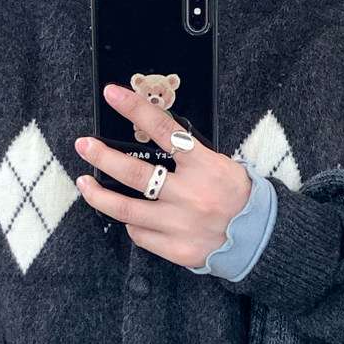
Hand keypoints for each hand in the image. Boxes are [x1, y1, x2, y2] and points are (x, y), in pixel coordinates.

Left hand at [74, 84, 252, 267]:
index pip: (163, 130)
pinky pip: (139, 235)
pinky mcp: (176, 249)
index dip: (135, 109)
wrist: (259, 237)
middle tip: (84, 145)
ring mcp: (180, 225)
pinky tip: (124, 216)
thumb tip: (152, 135)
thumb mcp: (221, 164)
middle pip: (133, 173)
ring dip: (98, 195)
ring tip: (84, 182)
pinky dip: (129, 223)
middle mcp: (189, 195)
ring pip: (125, 210)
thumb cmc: (238, 195)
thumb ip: (189, 155)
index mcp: (204, 167)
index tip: (113, 95)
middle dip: (102, 156)